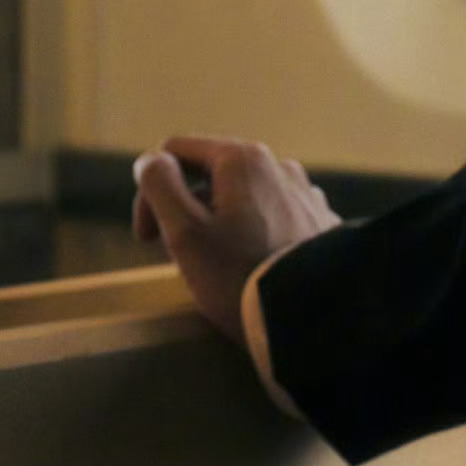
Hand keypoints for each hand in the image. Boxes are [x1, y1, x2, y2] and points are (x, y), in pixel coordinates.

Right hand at [131, 135, 342, 346]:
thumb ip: (160, 186)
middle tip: (179, 259)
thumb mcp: (185, 232)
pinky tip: (252, 267)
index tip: (147, 240)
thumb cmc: (240, 273)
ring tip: (218, 268)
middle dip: (185, 211)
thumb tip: (151, 159)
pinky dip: (252, 234)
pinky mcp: (318, 219)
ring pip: (242, 197)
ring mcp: (304, 191)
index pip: (175, 152)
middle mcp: (279, 163)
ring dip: (218, 224)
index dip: (150, 193)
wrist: (314, 313)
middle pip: (210, 175)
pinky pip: (271, 216)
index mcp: (244, 158)